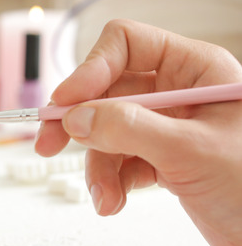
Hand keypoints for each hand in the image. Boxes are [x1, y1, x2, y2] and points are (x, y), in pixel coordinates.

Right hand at [35, 19, 241, 245]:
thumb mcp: (191, 151)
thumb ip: (129, 129)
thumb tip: (76, 117)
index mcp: (196, 69)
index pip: (126, 44)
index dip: (91, 69)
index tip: (65, 103)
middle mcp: (179, 90)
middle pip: (107, 89)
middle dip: (82, 123)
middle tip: (48, 145)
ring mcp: (170, 125)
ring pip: (107, 129)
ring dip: (97, 163)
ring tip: (105, 195)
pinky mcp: (164, 157)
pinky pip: (119, 157)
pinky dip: (111, 180)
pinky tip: (116, 201)